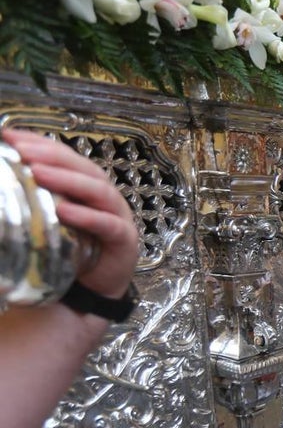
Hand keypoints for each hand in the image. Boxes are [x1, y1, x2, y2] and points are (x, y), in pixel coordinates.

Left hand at [3, 129, 137, 299]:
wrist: (89, 292)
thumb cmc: (66, 252)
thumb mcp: (43, 221)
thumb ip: (27, 202)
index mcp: (83, 185)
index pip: (63, 155)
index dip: (38, 142)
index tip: (7, 135)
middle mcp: (102, 196)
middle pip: (82, 167)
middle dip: (51, 156)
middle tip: (22, 152)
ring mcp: (117, 216)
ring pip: (98, 190)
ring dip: (68, 180)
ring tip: (38, 173)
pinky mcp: (125, 241)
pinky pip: (108, 225)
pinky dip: (88, 217)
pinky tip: (65, 212)